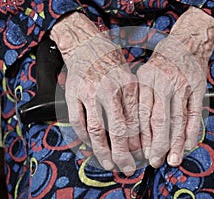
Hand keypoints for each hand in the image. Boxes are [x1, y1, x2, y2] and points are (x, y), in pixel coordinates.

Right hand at [50, 12, 140, 175]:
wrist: (86, 46)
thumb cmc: (111, 63)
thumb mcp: (130, 78)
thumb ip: (134, 103)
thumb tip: (138, 133)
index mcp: (127, 86)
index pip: (136, 121)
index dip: (139, 142)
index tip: (141, 155)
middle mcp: (109, 90)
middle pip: (117, 130)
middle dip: (124, 153)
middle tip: (127, 167)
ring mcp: (88, 93)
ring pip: (96, 130)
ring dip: (102, 151)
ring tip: (108, 163)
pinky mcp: (72, 95)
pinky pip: (78, 122)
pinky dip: (84, 138)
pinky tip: (90, 147)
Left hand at [137, 7, 213, 167]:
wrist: (187, 42)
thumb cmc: (163, 61)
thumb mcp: (145, 73)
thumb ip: (141, 97)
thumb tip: (136, 128)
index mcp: (146, 80)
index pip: (142, 114)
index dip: (142, 136)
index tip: (143, 152)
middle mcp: (163, 83)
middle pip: (159, 120)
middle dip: (157, 145)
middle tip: (155, 161)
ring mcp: (182, 86)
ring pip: (178, 120)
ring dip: (175, 143)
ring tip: (172, 159)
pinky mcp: (198, 88)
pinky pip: (195, 114)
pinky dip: (192, 132)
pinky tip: (188, 145)